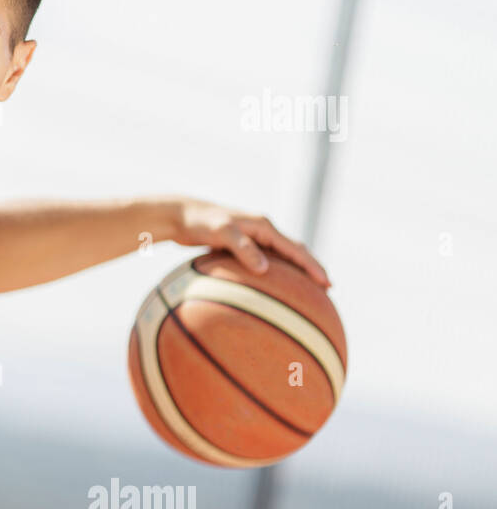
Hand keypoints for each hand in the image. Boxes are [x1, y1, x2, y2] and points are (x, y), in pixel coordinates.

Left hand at [169, 197, 331, 288]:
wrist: (180, 216)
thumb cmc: (200, 223)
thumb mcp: (222, 233)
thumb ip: (243, 248)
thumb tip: (264, 269)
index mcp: (264, 226)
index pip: (296, 249)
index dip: (313, 267)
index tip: (327, 284)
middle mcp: (262, 230)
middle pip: (295, 252)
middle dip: (312, 270)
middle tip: (327, 290)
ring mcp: (252, 237)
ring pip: (281, 257)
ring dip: (295, 272)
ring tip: (306, 292)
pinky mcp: (240, 245)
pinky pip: (264, 260)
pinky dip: (274, 273)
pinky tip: (272, 287)